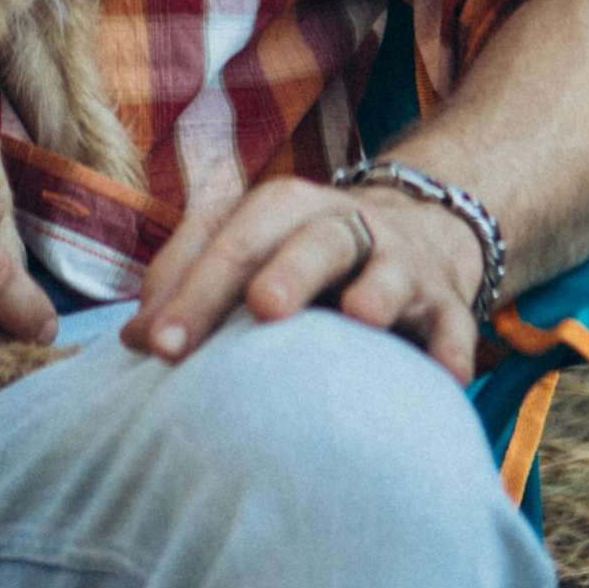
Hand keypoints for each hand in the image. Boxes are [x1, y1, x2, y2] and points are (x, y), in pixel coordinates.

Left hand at [124, 173, 489, 383]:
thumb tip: (134, 340)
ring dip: (375, 289)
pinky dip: (451, 349)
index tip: (156, 347)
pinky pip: (455, 324)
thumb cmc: (302, 254)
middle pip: (312, 237)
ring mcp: (399, 262)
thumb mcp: (247, 248)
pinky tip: (443, 379)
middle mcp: (341, 224)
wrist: (416, 233)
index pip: (230, 237)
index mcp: (281, 209)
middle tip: (263, 309)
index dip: (193, 288)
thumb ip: (189, 282)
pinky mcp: (447, 302)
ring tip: (359, 317)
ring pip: (387, 267)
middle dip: (288, 271)